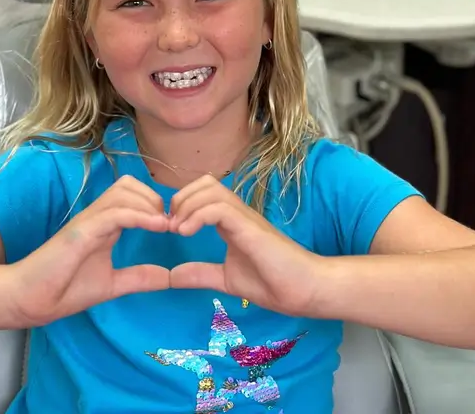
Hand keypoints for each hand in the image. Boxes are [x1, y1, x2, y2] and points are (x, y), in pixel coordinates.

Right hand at [7, 175, 170, 326]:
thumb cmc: (63, 290)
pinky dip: (139, 216)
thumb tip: (169, 278)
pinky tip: (158, 227)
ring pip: (124, 193)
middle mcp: (96, 216)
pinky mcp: (81, 231)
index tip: (174, 226)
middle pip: (129, 185)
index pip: (132, 195)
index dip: (155, 204)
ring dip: (149, 205)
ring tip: (166, 225)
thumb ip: (139, 278)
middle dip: (154, 199)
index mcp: (104, 224)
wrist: (27, 301)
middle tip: (171, 224)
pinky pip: (115, 213)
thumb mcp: (111, 284)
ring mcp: (88, 221)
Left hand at [167, 175, 322, 316]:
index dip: (181, 204)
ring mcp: (245, 217)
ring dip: (187, 205)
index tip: (170, 230)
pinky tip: (187, 233)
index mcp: (231, 222)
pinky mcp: (250, 227)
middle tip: (170, 226)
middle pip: (205, 183)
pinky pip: (219, 207)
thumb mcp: (226, 279)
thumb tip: (172, 275)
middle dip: (180, 198)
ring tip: (179, 230)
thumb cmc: (273, 283)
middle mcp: (237, 213)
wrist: (304, 291)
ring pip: (210, 189)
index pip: (203, 193)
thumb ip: (200, 274)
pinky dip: (197, 215)